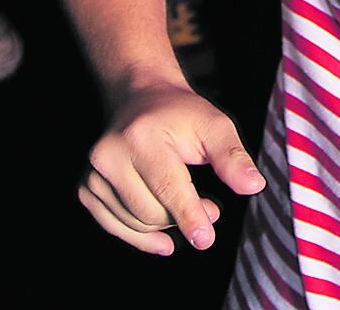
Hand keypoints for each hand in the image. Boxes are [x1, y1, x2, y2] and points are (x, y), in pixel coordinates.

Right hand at [80, 78, 267, 255]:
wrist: (141, 98)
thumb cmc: (181, 114)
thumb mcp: (214, 124)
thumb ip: (232, 156)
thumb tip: (252, 185)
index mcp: (141, 136)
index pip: (167, 186)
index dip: (188, 215)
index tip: (204, 240)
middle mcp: (109, 154)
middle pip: (151, 211)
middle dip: (184, 217)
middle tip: (213, 209)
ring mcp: (93, 173)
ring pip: (135, 223)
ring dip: (166, 226)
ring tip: (189, 208)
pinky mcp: (87, 187)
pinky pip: (115, 227)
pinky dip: (140, 237)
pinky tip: (163, 240)